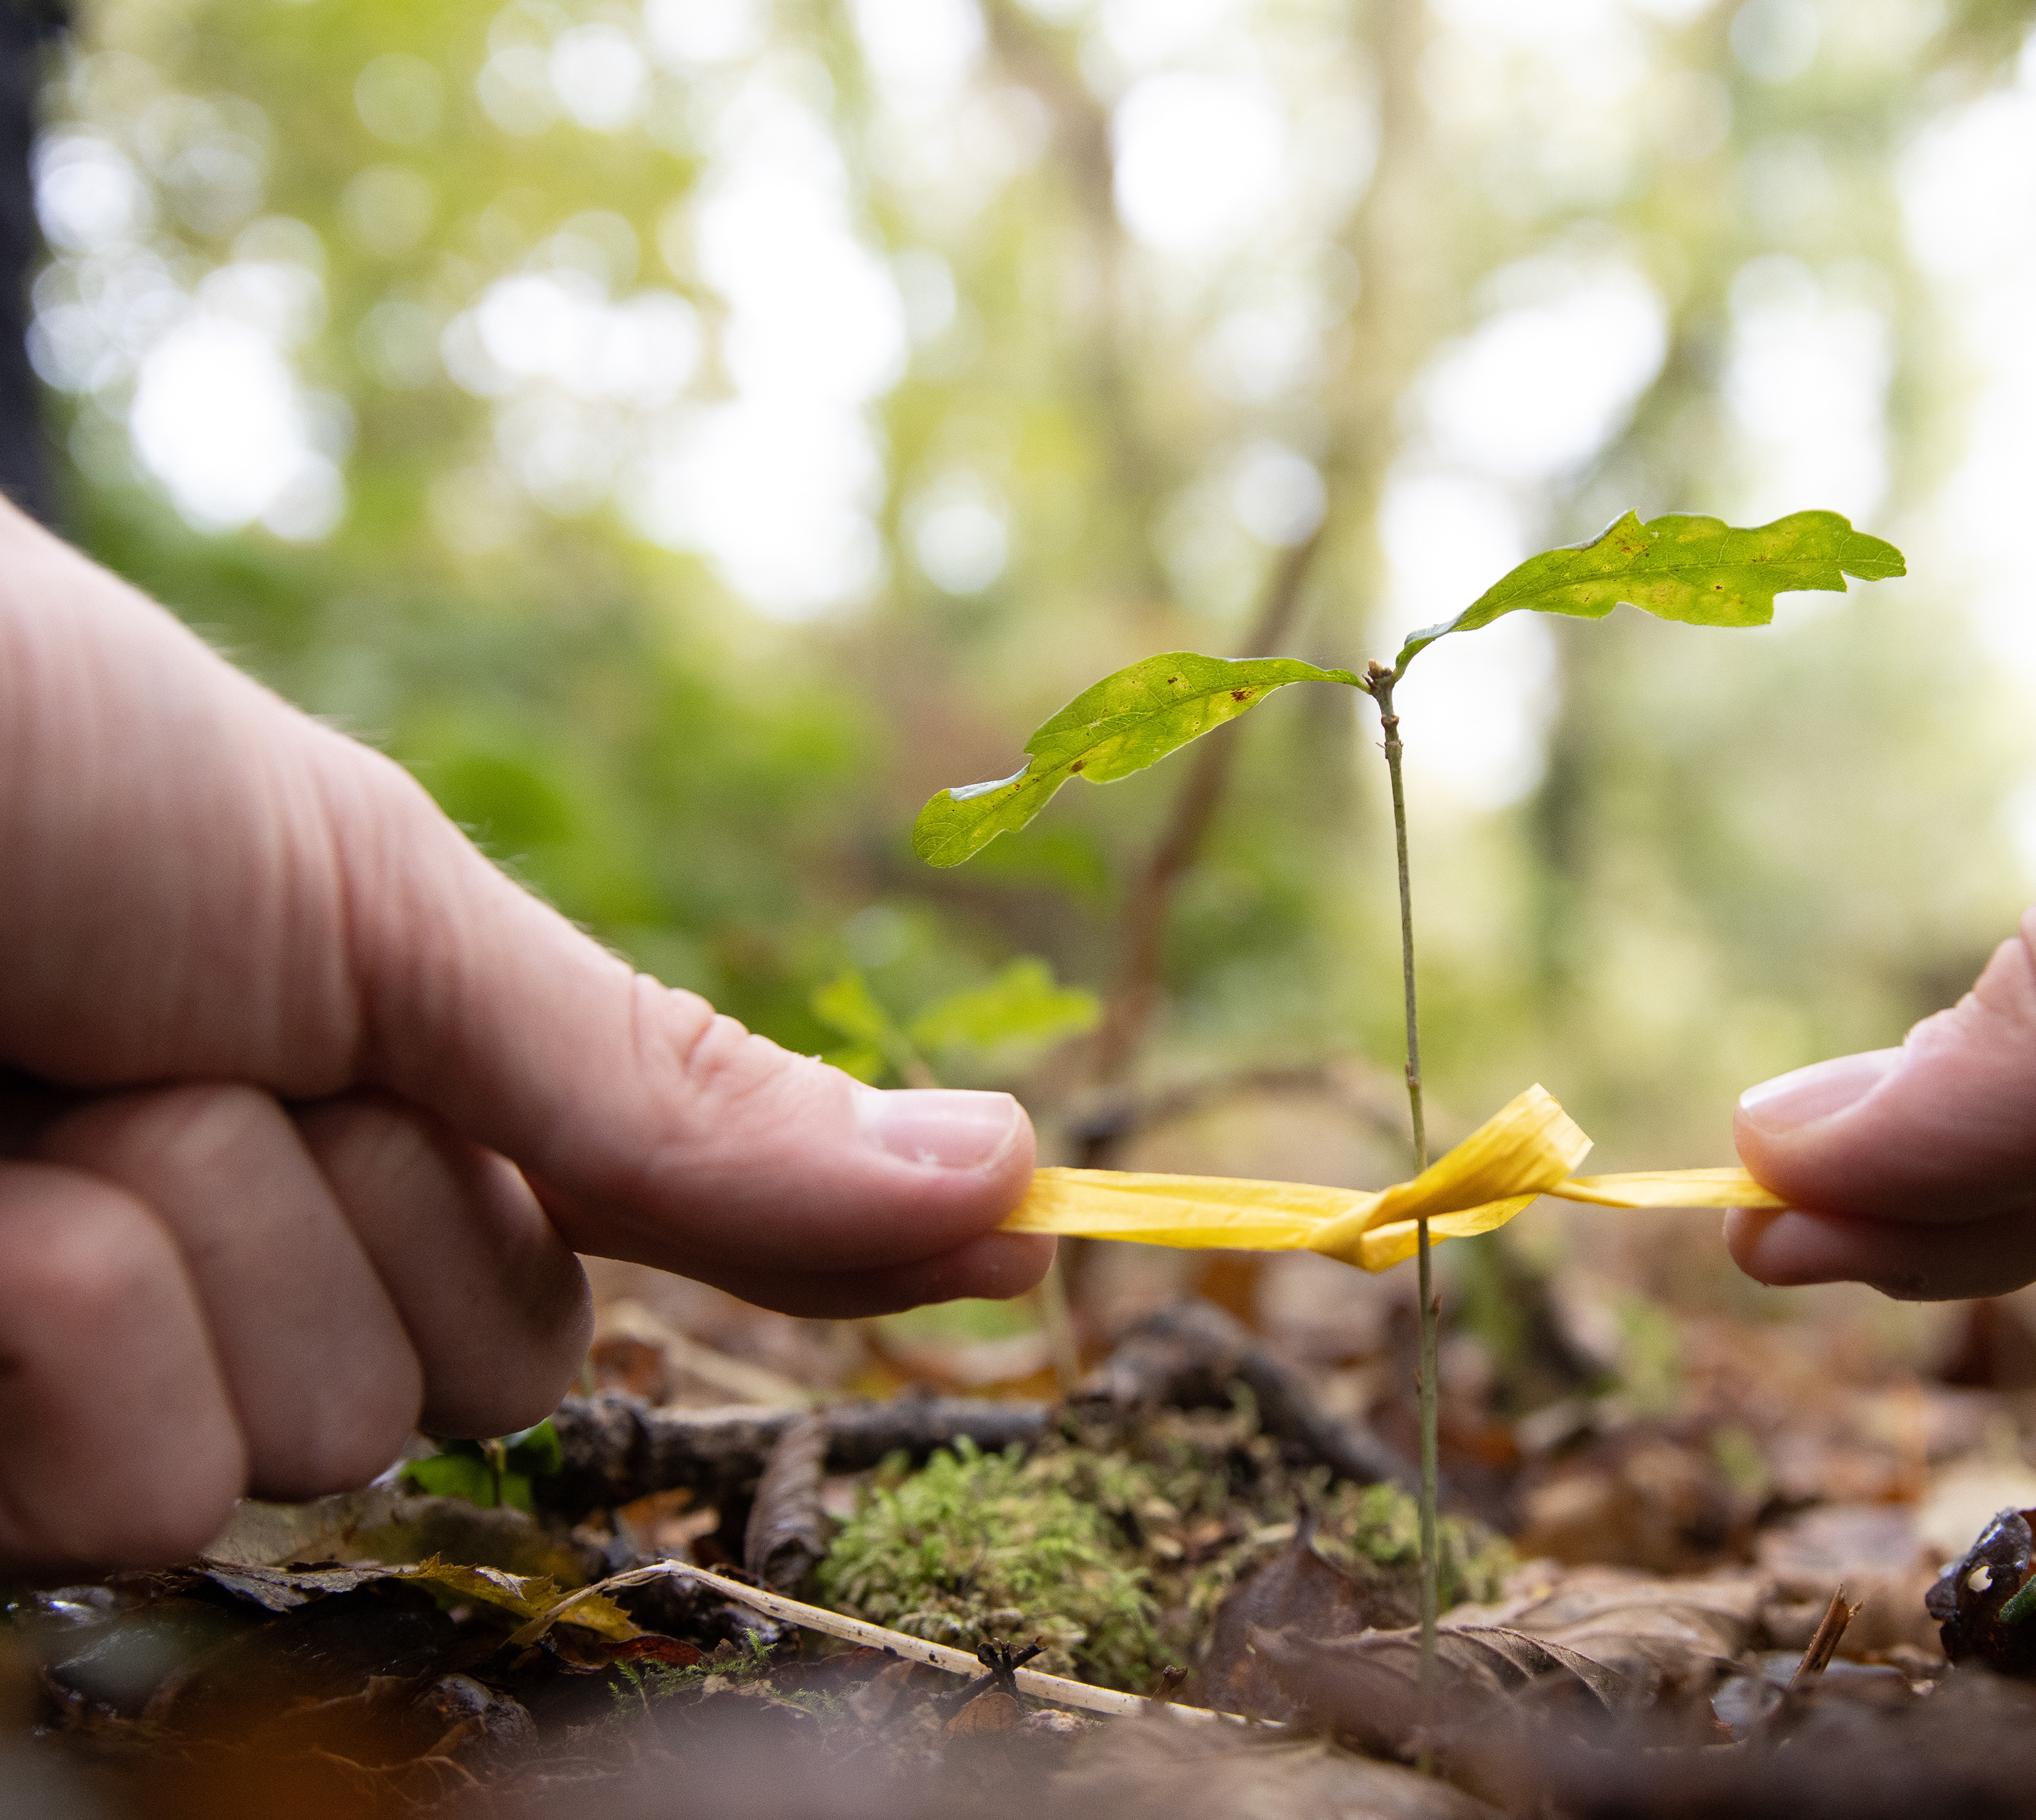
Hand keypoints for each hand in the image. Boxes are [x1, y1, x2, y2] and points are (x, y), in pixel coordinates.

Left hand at [0, 505, 1043, 1571]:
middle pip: (454, 1366)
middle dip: (338, 1198)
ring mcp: (52, 1353)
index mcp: (327, 1089)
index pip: (581, 1255)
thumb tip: (1008, 1189)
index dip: (659, 1212)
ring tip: (19, 1088)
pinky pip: (116, 1511)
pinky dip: (53, 1334)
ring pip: (283, 1448)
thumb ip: (672, 1094)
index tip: (846, 1218)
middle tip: (175, 1031)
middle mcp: (204, 1234)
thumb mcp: (380, 907)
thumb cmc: (19, 747)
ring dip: (179, 1246)